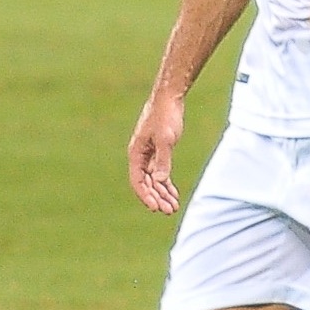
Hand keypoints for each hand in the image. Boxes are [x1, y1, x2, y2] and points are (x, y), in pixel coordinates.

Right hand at [127, 92, 183, 214]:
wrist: (169, 98)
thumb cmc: (165, 115)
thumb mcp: (165, 139)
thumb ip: (163, 160)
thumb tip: (160, 181)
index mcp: (136, 153)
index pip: (138, 180)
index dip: (146, 195)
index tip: (156, 207)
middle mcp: (140, 156)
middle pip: (146, 183)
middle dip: (157, 198)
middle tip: (169, 210)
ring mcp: (149, 154)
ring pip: (154, 180)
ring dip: (162, 194)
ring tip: (173, 207)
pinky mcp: (158, 151)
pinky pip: (160, 173)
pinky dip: (166, 184)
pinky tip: (174, 194)